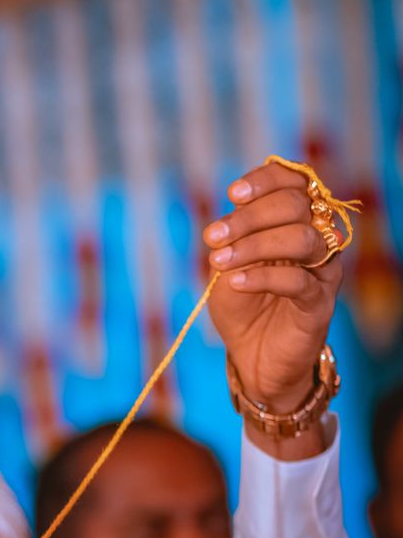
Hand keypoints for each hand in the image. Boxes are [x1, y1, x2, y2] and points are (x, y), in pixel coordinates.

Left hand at [203, 161, 341, 413]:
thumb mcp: (226, 266)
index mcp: (294, 221)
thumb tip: (229, 215)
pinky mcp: (320, 303)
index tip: (232, 195)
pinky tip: (235, 282)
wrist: (252, 355)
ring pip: (301, 239)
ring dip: (254, 245)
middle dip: (250, 217)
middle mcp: (315, 239)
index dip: (265, 181)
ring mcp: (322, 270)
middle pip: (296, 205)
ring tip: (220, 262)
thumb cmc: (241, 304)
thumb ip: (231, 238)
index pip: (291, 182)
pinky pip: (298, 281)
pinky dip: (263, 277)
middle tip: (214, 236)